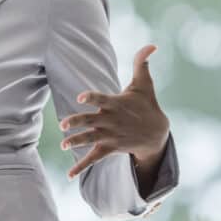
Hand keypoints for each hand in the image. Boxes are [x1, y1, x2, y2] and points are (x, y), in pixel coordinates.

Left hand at [59, 45, 169, 178]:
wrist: (157, 133)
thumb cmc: (146, 105)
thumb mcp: (144, 84)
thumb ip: (142, 63)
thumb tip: (152, 44)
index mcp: (115, 104)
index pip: (101, 99)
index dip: (91, 98)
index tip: (80, 97)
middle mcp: (110, 121)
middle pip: (91, 121)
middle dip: (77, 122)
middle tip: (64, 124)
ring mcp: (109, 136)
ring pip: (89, 139)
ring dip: (76, 142)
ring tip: (63, 144)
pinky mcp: (109, 149)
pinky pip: (93, 158)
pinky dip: (81, 167)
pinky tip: (69, 175)